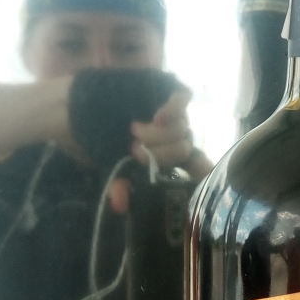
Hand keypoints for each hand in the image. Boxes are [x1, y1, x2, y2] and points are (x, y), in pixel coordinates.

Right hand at [108, 86, 212, 212]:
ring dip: (156, 135)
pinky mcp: (173, 93)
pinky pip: (183, 99)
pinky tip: (158, 118)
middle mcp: (179, 138)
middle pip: (184, 149)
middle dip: (159, 154)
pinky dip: (173, 110)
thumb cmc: (110, 141)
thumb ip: (119, 186)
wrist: (95, 106)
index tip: (200, 183)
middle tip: (135, 150)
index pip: (199, 169)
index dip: (204, 174)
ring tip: (134, 131)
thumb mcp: (114, 166)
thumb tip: (119, 206)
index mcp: (171, 158)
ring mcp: (177, 116)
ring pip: (181, 128)